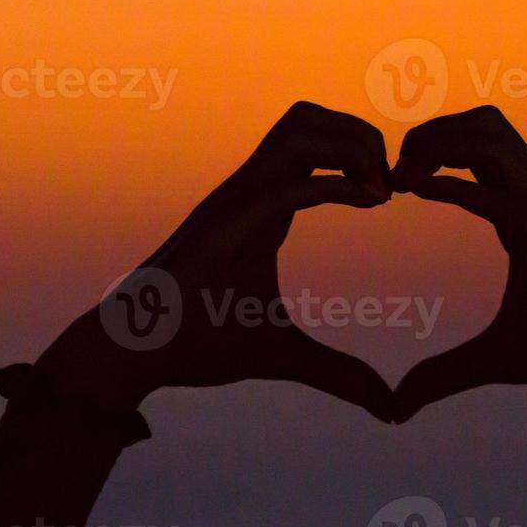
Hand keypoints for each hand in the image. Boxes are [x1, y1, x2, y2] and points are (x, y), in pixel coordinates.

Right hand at [37, 101, 396, 421]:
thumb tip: (388, 410)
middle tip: (390, 185)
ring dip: (351, 146)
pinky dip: (338, 183)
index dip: (361, 150)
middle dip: (361, 135)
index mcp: (264, 204)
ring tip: (379, 191)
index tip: (391, 195)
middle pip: (307, 116)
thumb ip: (338, 374)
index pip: (314, 140)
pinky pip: (291, 183)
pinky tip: (371, 203)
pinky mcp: (228, 222)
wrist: (135, 351)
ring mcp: (237, 200)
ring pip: (299, 128)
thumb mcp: (285, 356)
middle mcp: (250, 190)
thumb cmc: (198, 343)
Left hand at [389, 106, 526, 422]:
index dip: (428, 151)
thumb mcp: (497, 361)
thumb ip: (445, 375)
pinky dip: (452, 184)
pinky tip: (415, 190)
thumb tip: (397, 406)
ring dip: (438, 144)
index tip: (388, 186)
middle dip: (429, 132)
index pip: (474, 147)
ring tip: (404, 180)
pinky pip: (495, 192)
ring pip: (489, 135)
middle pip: (481, 123)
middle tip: (393, 175)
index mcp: (523, 210)